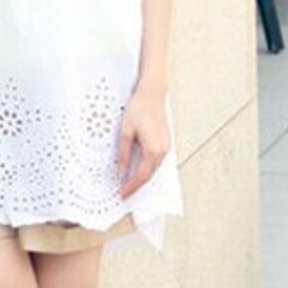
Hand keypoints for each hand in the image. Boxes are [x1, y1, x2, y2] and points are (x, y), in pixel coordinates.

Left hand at [117, 85, 169, 199]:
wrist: (152, 94)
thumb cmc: (139, 109)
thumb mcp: (125, 132)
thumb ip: (124, 154)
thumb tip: (121, 169)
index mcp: (153, 150)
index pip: (141, 176)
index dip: (131, 186)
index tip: (123, 193)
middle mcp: (162, 150)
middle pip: (149, 175)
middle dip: (137, 185)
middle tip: (125, 191)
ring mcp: (166, 146)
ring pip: (154, 168)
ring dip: (143, 177)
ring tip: (129, 183)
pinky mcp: (166, 142)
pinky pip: (157, 160)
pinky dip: (148, 167)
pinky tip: (139, 169)